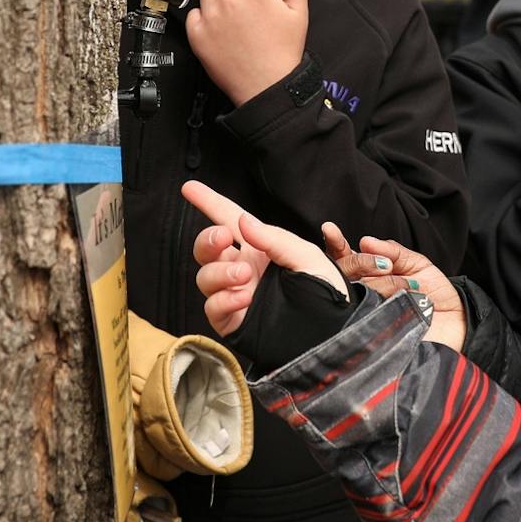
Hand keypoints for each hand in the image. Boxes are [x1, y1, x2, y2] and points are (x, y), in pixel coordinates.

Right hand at [183, 179, 340, 336]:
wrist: (331, 333)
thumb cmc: (327, 293)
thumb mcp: (307, 257)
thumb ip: (274, 239)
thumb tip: (243, 223)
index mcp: (260, 249)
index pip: (228, 220)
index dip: (208, 202)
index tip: (189, 187)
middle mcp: (244, 269)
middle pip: (207, 248)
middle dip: (207, 239)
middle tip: (224, 238)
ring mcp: (236, 295)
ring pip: (205, 277)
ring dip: (219, 272)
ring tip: (245, 277)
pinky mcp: (233, 321)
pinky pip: (212, 306)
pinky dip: (223, 299)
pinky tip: (244, 298)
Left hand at [186, 0, 310, 104]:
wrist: (266, 88)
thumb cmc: (284, 51)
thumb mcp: (299, 12)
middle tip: (248, 5)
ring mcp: (212, 15)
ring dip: (219, 0)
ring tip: (235, 23)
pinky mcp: (197, 33)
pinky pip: (195, 13)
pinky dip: (206, 19)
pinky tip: (222, 34)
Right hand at [322, 225, 467, 351]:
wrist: (457, 324)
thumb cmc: (435, 295)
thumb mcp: (418, 265)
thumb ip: (393, 252)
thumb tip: (364, 241)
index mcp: (369, 276)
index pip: (344, 259)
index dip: (334, 244)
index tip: (329, 229)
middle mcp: (362, 295)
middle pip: (343, 275)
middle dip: (361, 263)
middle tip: (386, 265)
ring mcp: (365, 316)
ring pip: (356, 293)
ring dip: (382, 283)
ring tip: (413, 287)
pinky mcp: (374, 336)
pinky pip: (367, 317)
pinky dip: (386, 303)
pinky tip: (401, 300)